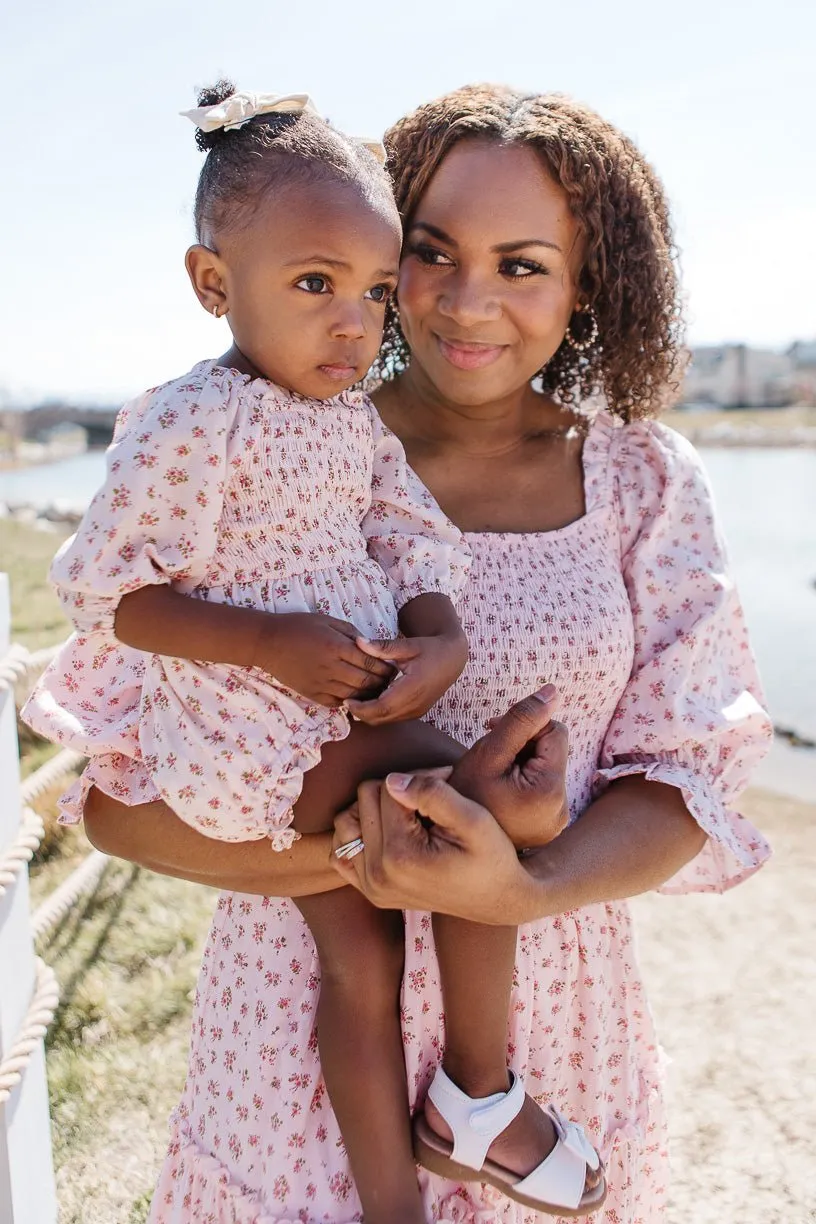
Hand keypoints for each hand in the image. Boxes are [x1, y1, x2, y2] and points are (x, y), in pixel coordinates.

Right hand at [253, 613, 393, 706]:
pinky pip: (338, 703)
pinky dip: (351, 701)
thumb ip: (351, 632)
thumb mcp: (327, 620)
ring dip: (369, 694)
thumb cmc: (298, 627)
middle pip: (366, 681)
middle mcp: (331, 668)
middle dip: (382, 682)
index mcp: (336, 646)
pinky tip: (357, 696)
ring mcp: (321, 683)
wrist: (268, 643)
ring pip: (355, 695)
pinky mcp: (312, 694)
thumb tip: (371, 645)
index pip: (371, 661)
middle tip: (391, 681)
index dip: (386, 666)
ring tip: (378, 690)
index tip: (394, 666)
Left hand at [331, 769, 533, 923]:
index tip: (444, 784)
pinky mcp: (369, 892)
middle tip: (429, 800)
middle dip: (394, 791)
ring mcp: (370, 887)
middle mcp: (377, 875)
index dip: (417, 778)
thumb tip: (392, 781)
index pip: (386, 789)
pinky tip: (388, 833)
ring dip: (374, 810)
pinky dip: (359, 835)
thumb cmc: (492, 856)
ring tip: (409, 816)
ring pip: (346, 821)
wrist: (499, 899)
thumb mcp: (474, 819)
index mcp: (401, 856)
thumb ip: (433, 793)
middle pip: (363, 800)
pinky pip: (341, 851)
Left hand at [344, 631, 467, 722]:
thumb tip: (358, 642)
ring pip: (386, 721)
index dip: (361, 708)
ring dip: (370, 714)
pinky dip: (380, 713)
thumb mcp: (408, 645)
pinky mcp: (417, 713)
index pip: (381, 708)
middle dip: (361, 713)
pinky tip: (372, 698)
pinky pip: (393, 718)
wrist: (453, 659)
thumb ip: (382, 646)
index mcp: (412, 688)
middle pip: (381, 718)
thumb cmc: (430, 649)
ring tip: (357, 699)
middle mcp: (415, 705)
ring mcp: (417, 711)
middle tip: (347, 700)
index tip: (347, 700)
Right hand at [449, 684, 568, 847]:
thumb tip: (553, 692)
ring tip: (494, 774)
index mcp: (550, 791)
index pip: (555, 732)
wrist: (446, 840)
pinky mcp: (548, 827)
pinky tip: (501, 790)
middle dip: (524, 745)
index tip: (494, 729)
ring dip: (523, 761)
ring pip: (547, 768)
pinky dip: (524, 781)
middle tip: (492, 755)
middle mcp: (561, 811)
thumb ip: (522, 719)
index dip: (526, 725)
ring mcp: (556, 822)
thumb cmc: (462, 793)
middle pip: (553, 751)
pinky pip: (543, 789)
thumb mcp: (488, 752)